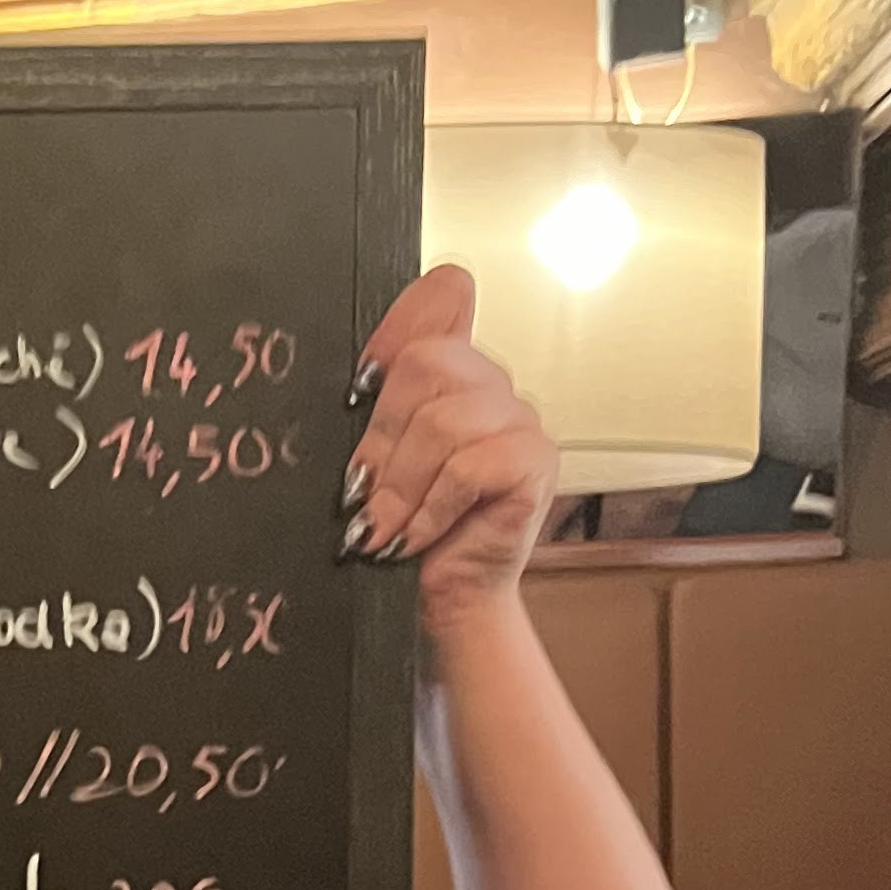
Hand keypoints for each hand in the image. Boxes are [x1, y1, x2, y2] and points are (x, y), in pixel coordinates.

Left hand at [342, 263, 556, 633]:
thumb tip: (354, 381)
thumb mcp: (376, 460)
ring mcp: (522, 419)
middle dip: (382, 438)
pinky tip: (418, 535)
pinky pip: (467, 466)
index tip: (359, 386)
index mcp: (454, 370)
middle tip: (363, 493)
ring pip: (444, 422)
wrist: (448, 595)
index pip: (444, 295)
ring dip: (401, 485)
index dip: (398, 324)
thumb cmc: (408, 528)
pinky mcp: (536, 460)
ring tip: (385, 526)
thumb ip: (373, 409)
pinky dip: (430, 508)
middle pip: (426, 364)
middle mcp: (494, 384)